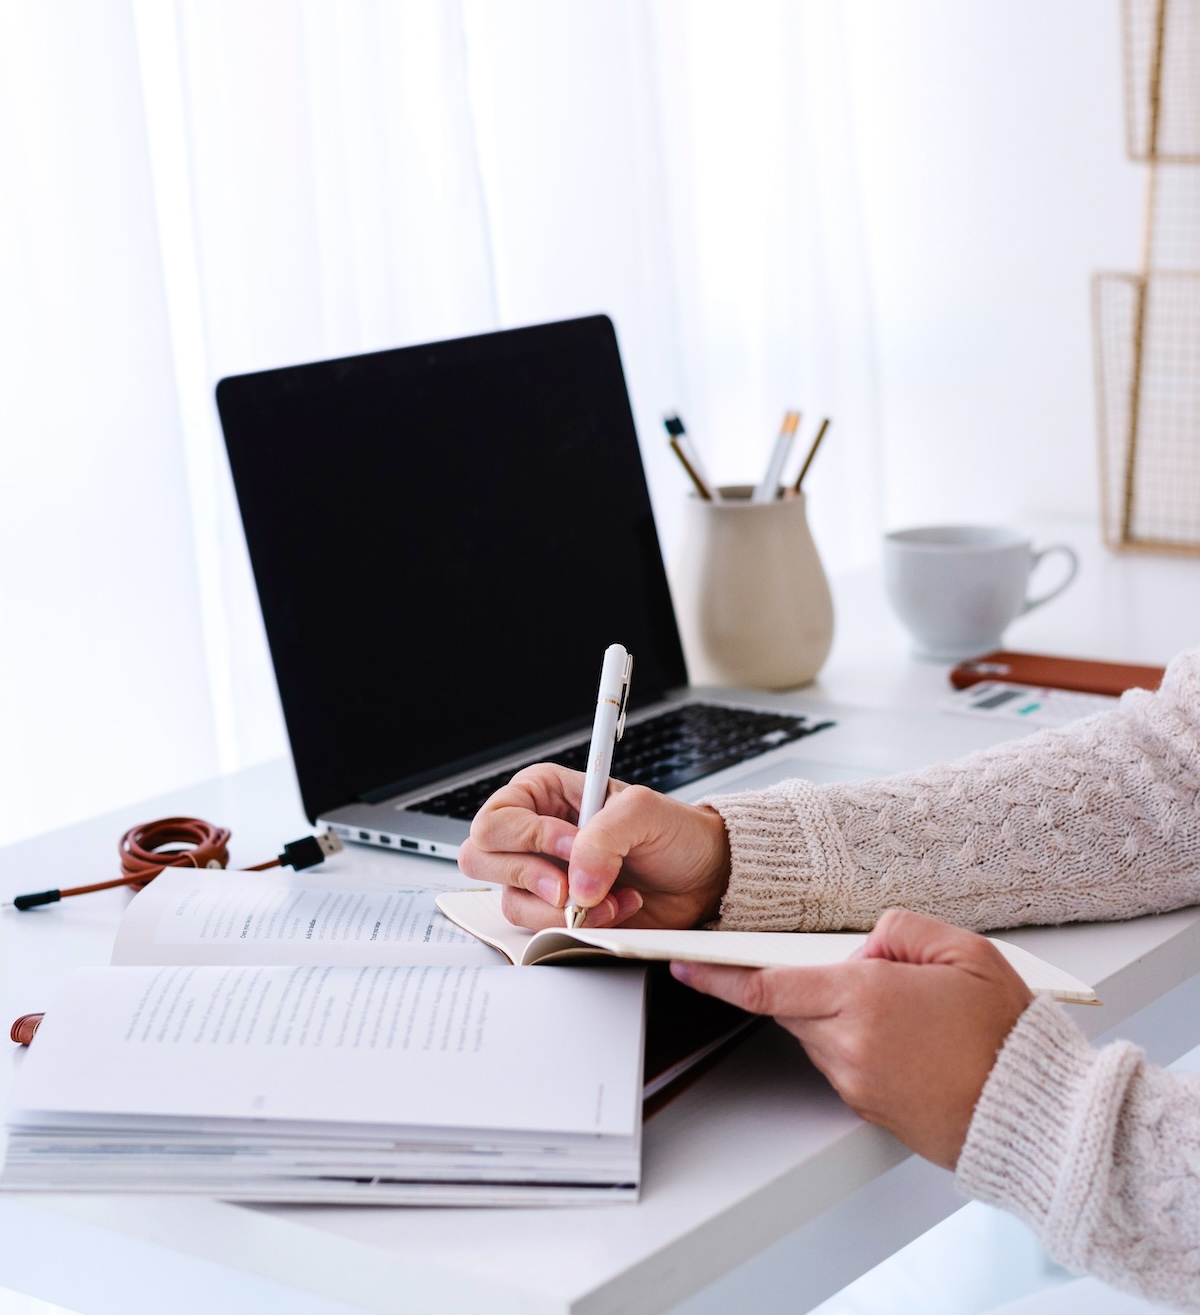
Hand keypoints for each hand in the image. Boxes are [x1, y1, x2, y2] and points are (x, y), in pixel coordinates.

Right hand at [457, 763, 730, 929]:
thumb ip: (602, 836)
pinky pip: (538, 929)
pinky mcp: (556, 914)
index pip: (498, 817)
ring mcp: (542, 877)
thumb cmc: (674, 834)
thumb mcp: (643, 812)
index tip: (572, 845)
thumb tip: (574, 881)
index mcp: (542, 794)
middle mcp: (533, 835)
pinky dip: (578, 927)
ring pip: (511, 901)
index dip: (530, 837)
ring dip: (564, 908)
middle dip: (531, 875)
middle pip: (481, 858)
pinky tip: (612, 910)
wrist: (703, 876)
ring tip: (609, 896)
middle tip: (570, 884)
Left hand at [670, 908, 1033, 1168]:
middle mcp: (848, 1046)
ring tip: (904, 1008)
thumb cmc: (1006, 1033)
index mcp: (862, 1000)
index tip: (683, 963)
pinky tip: (906, 1037)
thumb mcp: (961, 950)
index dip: (717, 975)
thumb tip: (864, 946)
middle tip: (861, 972)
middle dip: (804, 982)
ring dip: (836, 1013)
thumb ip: (899, 929)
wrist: (1035, 1115)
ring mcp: (856, 1082)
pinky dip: (856, 1041)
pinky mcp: (869, 1106)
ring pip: (816, 1033)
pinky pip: (841, 1061)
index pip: (767, 986)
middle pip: (792, 1005)